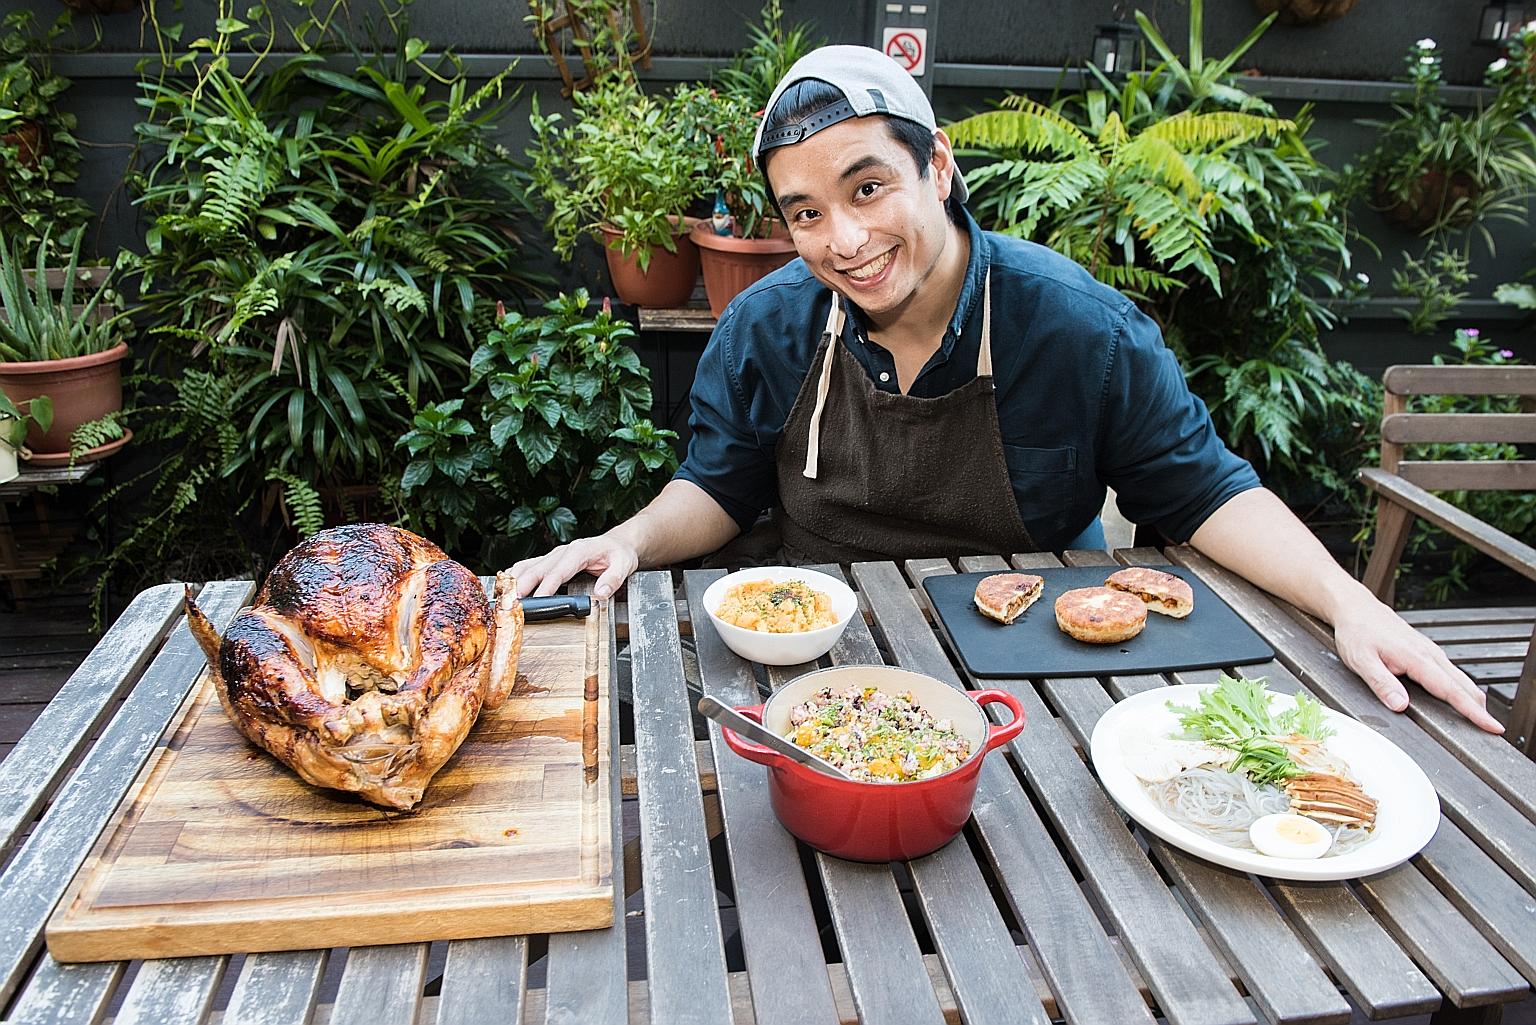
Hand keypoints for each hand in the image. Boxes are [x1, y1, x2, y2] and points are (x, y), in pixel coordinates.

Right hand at [510, 535, 638, 599]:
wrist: (618, 543)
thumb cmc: (619, 553)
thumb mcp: (624, 565)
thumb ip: (613, 579)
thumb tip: (601, 593)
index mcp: (579, 551)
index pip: (558, 571)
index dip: (546, 587)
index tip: (537, 600)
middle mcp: (563, 551)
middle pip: (537, 569)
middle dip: (522, 586)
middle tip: (511, 602)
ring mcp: (555, 555)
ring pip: (528, 566)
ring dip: (514, 580)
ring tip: (503, 596)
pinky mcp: (551, 560)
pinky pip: (529, 566)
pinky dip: (516, 576)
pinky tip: (507, 586)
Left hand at [1332, 600, 1503, 733]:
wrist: (1357, 608)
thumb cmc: (1358, 631)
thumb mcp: (1361, 660)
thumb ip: (1382, 683)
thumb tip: (1399, 705)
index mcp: (1416, 658)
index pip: (1451, 690)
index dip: (1472, 711)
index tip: (1491, 725)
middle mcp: (1429, 654)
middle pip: (1464, 686)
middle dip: (1480, 709)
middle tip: (1493, 730)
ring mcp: (1430, 652)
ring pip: (1460, 679)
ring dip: (1473, 699)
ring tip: (1482, 720)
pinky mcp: (1426, 652)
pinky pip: (1450, 673)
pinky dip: (1462, 688)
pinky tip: (1461, 699)